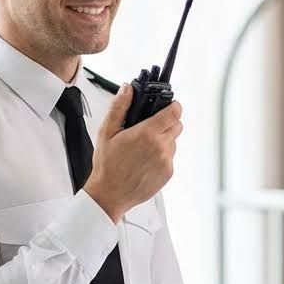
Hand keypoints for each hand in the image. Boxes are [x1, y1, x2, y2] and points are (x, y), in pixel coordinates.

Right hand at [83, 84, 182, 221]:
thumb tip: (127, 89)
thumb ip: (119, 107)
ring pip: (174, 142)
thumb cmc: (107, 165)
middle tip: (151, 126)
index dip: (173, 106)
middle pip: (177, 125)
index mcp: (147, 134)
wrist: (109, 194)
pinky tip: (145, 160)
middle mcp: (160, 147)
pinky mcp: (168, 173)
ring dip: (164, 140)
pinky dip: (162, 156)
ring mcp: (166, 161)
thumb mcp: (107, 131)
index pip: (174, 112)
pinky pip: (170, 157)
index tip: (169, 105)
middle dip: (167, 122)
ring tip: (144, 146)